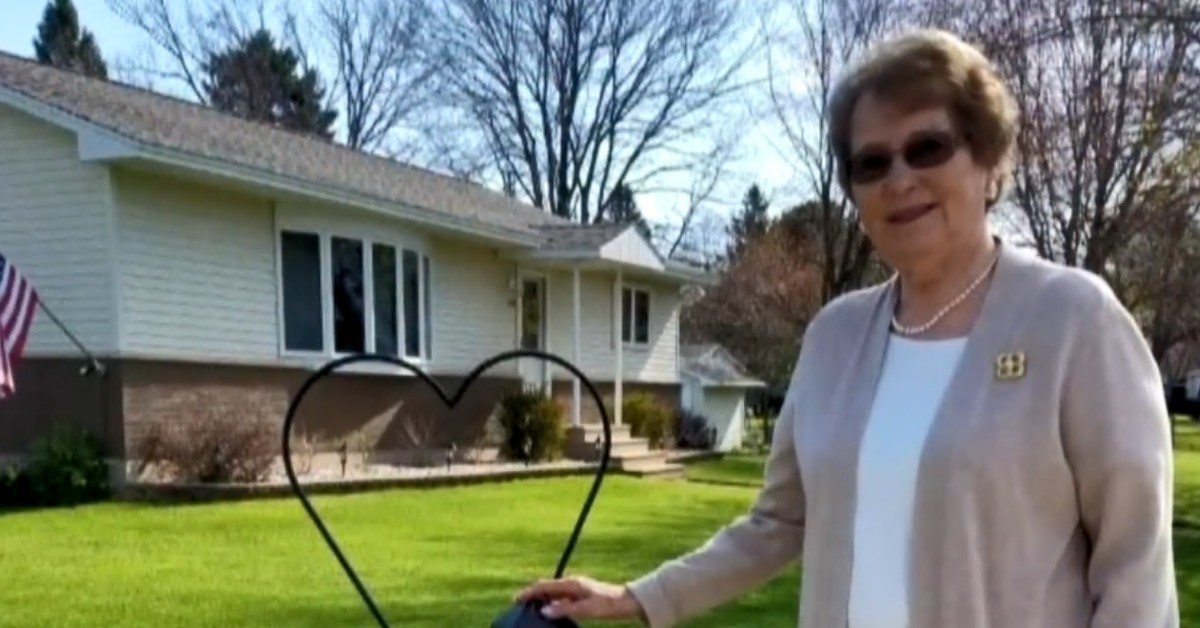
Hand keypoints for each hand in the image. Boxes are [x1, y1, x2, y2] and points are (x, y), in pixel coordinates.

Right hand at [514, 575, 645, 621]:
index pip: (544, 585)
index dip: (530, 592)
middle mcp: (572, 583)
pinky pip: (560, 597)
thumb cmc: (608, 605)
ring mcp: (576, 588)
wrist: (627, 602)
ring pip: (553, 592)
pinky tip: (550, 612)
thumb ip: (565, 610)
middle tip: (518, 604)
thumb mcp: (586, 609)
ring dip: (541, 598)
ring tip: (530, 609)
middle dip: (532, 594)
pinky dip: (551, 602)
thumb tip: (544, 610)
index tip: (517, 598)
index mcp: (571, 584)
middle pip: (547, 587)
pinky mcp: (581, 595)